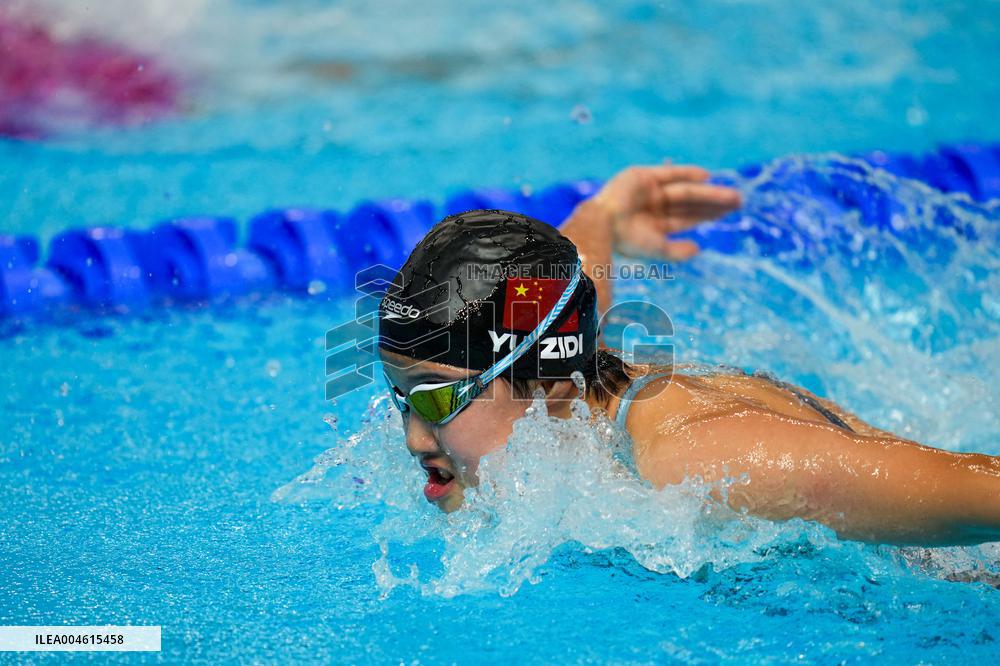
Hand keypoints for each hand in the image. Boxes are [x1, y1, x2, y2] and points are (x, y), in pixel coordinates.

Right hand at [590, 160, 741, 259]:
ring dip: (708, 191)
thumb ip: (676, 251)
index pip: (686, 219)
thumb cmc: (626, 241)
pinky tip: (708, 176)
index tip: (729, 213)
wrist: (601, 224)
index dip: (707, 215)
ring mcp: (647, 191)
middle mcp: (652, 208)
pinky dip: (687, 173)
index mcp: (654, 226)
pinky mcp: (642, 176)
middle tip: (739, 201)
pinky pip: (670, 174)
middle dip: (713, 202)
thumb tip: (699, 248)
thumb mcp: (655, 250)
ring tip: (732, 194)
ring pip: (684, 190)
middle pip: (690, 203)